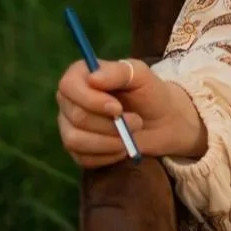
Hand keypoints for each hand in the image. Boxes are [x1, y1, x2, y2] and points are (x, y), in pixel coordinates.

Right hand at [55, 58, 206, 168]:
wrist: (161, 121)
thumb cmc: (150, 93)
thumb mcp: (141, 75)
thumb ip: (118, 72)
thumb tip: (93, 78)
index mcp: (79, 75)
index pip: (68, 86)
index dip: (91, 100)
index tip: (117, 108)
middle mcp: (69, 100)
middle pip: (76, 117)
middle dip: (111, 124)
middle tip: (136, 121)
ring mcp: (69, 126)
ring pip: (75, 140)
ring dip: (110, 142)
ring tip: (131, 135)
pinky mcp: (77, 149)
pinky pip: (83, 158)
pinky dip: (108, 156)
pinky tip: (124, 146)